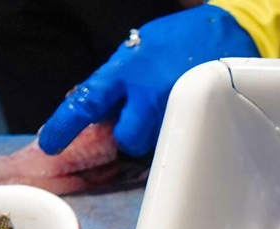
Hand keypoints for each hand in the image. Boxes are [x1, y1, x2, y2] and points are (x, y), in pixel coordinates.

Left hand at [37, 5, 258, 157]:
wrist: (229, 34)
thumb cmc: (180, 38)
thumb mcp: (138, 48)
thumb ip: (115, 77)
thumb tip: (90, 101)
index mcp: (126, 70)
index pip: (86, 102)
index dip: (65, 126)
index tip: (50, 143)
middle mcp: (148, 94)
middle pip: (127, 139)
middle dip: (128, 138)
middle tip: (134, 127)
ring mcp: (175, 110)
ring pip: (154, 142)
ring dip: (154, 134)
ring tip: (164, 113)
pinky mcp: (199, 121)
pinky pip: (178, 139)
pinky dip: (174, 132)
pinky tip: (181, 116)